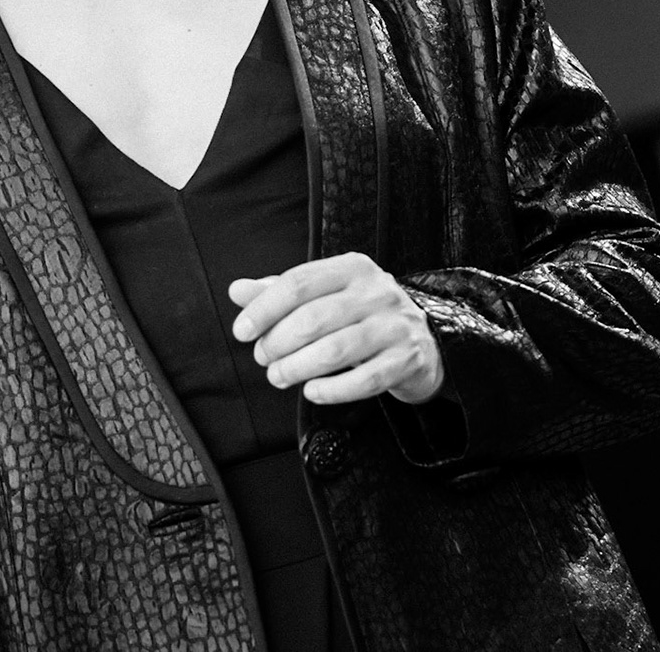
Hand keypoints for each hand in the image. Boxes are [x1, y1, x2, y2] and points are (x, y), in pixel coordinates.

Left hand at [228, 252, 445, 405]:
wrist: (422, 341)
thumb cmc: (363, 317)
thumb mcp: (326, 295)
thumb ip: (282, 293)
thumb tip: (238, 291)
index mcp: (354, 268)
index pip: (299, 282)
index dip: (264, 308)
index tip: (243, 331)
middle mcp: (378, 292)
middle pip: (313, 318)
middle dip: (277, 343)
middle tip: (263, 358)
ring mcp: (395, 326)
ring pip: (335, 350)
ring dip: (297, 369)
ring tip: (279, 376)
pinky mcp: (406, 359)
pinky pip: (363, 381)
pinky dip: (331, 390)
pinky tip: (311, 392)